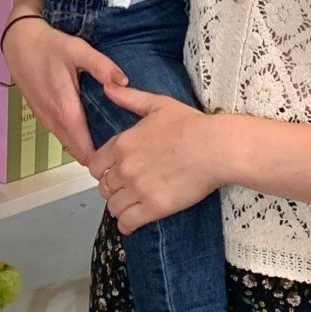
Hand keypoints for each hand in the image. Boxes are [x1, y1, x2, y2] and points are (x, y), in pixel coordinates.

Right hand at [2, 17, 126, 168]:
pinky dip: (75, 136)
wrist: (19, 43)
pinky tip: (88, 123)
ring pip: (69, 144)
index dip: (103, 156)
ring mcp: (45, 120)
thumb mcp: (78, 50)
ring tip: (108, 134)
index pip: (84, 150)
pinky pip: (61, 135)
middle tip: (121, 142)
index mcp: (65, 109)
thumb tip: (124, 82)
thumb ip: (101, 66)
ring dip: (86, 145)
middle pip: (78, 152)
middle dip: (98, 153)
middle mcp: (54, 121)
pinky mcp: (41, 116)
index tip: (122, 150)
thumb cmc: (50, 46)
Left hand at [93, 89, 224, 232]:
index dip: (104, 169)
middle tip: (127, 187)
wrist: (215, 147)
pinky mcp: (154, 208)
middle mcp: (124, 168)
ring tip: (132, 203)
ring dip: (120, 206)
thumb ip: (129, 98)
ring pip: (113, 206)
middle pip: (103, 187)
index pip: (95, 166)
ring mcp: (138, 189)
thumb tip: (107, 87)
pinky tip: (134, 220)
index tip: (116, 171)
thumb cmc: (190, 124)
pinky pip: (128, 223)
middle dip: (113, 188)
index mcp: (122, 144)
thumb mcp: (157, 104)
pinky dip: (128, 224)